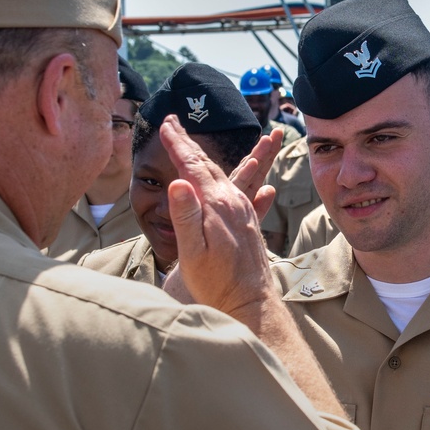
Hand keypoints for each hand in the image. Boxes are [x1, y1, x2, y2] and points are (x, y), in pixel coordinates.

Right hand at [159, 115, 274, 315]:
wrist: (250, 306)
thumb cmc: (216, 285)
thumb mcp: (192, 252)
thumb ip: (186, 216)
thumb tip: (178, 181)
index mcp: (217, 205)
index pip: (192, 166)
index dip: (178, 144)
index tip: (165, 124)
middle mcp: (234, 202)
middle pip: (209, 164)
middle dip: (190, 143)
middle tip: (174, 123)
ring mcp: (245, 213)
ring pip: (235, 174)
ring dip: (232, 154)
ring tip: (243, 139)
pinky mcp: (250, 225)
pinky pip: (250, 194)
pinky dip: (254, 181)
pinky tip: (264, 183)